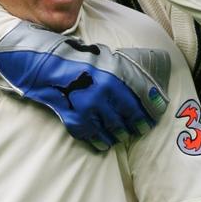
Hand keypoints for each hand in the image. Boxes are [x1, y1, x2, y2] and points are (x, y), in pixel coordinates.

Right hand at [0, 20, 169, 149]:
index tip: (154, 118)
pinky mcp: (77, 119)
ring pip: (114, 129)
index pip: (143, 97)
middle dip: (137, 125)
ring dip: (120, 134)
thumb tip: (146, 86)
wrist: (46, 66)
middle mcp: (105, 92)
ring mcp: (90, 108)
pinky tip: (106, 143)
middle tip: (139, 130)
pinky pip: (95, 136)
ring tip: (122, 136)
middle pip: (129, 116)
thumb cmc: (78, 60)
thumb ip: (124, 71)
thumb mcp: (105, 58)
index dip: (151, 110)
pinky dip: (102, 141)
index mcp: (115, 74)